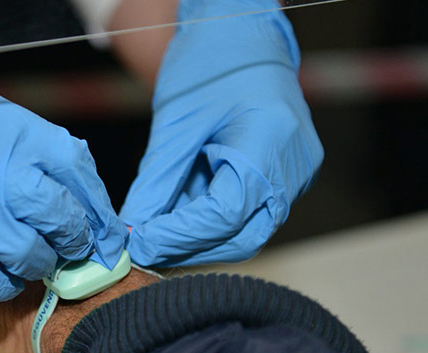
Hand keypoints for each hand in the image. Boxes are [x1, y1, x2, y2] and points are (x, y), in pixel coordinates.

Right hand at [0, 80, 126, 300]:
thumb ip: (23, 148)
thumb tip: (76, 194)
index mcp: (2, 128)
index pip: (74, 170)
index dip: (96, 209)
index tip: (102, 232)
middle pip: (58, 216)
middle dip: (74, 241)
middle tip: (72, 251)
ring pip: (28, 256)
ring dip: (37, 266)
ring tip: (29, 261)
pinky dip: (0, 285)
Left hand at [120, 0, 323, 266]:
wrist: (242, 31)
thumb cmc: (211, 62)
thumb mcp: (175, 122)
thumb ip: (157, 181)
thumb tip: (134, 228)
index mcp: (271, 144)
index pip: (225, 214)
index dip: (179, 235)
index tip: (138, 242)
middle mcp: (293, 167)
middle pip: (242, 234)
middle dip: (189, 246)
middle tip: (143, 245)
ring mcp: (294, 173)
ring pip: (245, 229)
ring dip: (197, 236)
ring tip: (154, 229)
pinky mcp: (283, 174)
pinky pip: (248, 211)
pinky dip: (209, 217)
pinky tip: (176, 212)